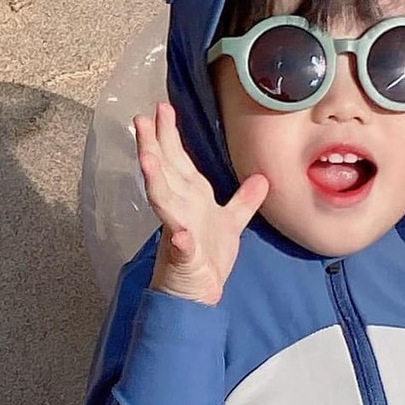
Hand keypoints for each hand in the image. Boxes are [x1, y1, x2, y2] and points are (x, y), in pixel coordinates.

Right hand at [135, 102, 268, 303]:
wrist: (197, 295)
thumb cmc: (208, 258)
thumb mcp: (231, 224)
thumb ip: (243, 201)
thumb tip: (262, 178)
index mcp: (190, 198)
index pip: (177, 161)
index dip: (169, 136)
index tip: (163, 109)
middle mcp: (180, 209)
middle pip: (163, 171)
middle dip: (153, 145)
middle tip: (142, 118)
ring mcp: (178, 231)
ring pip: (163, 201)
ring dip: (154, 180)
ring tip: (146, 159)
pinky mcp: (183, 257)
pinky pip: (181, 247)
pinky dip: (180, 241)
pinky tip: (179, 235)